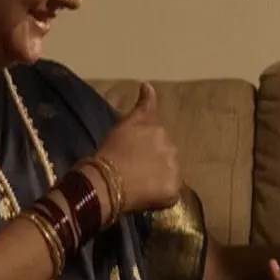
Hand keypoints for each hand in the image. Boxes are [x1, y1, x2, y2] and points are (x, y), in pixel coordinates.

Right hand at [91, 82, 181, 213]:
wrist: (105, 181)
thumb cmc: (110, 151)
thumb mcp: (125, 123)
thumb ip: (142, 105)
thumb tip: (149, 84)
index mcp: (158, 130)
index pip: (158, 138)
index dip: (145, 147)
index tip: (132, 155)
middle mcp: (171, 148)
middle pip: (167, 154)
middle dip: (155, 161)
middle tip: (134, 170)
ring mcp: (174, 169)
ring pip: (171, 173)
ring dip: (160, 176)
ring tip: (140, 184)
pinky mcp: (173, 190)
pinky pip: (171, 192)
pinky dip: (162, 194)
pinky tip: (146, 196)